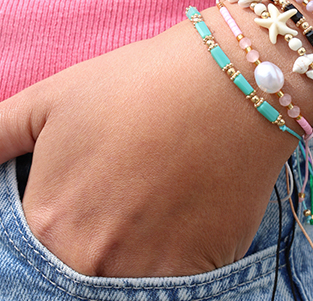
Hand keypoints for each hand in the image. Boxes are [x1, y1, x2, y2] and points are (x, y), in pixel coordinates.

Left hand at [0, 15, 296, 276]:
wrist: (230, 83)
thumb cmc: (141, 82)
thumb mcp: (54, 96)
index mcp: (49, 220)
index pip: (32, 254)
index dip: (62, 218)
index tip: (90, 195)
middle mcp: (93, 260)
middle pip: (80, 269)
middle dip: (96, 236)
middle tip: (128, 191)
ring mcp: (151, 270)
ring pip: (125, 278)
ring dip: (134, 248)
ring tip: (158, 196)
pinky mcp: (202, 268)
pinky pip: (175, 280)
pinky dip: (175, 251)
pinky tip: (186, 206)